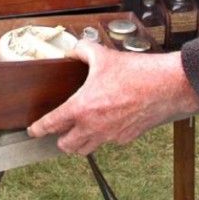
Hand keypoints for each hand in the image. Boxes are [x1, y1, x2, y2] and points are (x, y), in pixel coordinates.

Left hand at [27, 40, 198, 154]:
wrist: (165, 86)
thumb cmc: (136, 72)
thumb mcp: (103, 55)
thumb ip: (82, 51)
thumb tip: (73, 51)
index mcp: (82, 107)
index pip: (52, 124)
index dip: (38, 129)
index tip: (33, 130)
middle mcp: (93, 126)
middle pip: (66, 145)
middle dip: (60, 138)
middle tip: (60, 128)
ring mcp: (110, 136)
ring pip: (85, 149)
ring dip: (79, 142)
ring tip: (79, 130)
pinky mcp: (125, 138)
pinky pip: (107, 142)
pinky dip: (102, 136)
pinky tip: (106, 122)